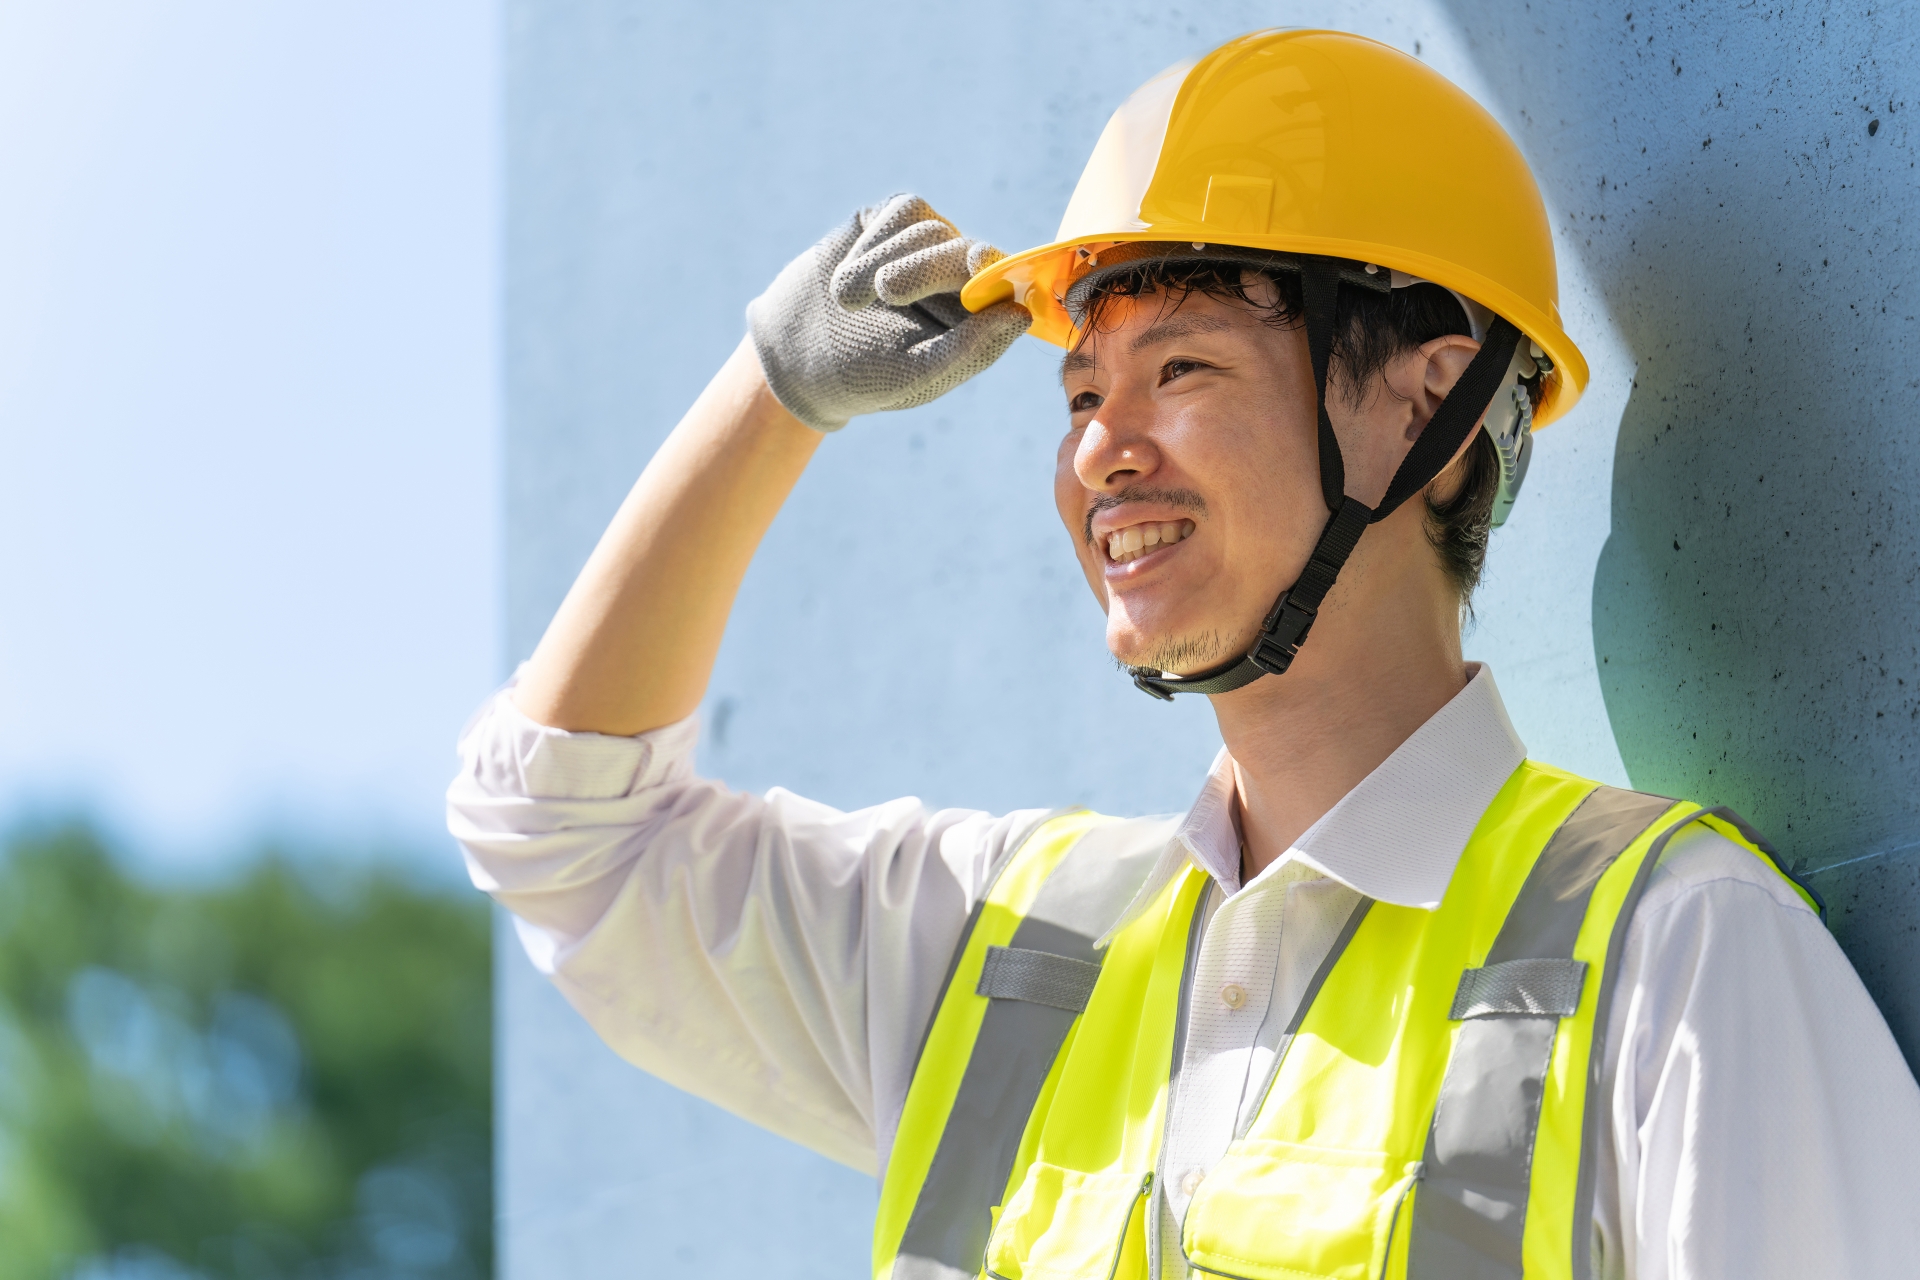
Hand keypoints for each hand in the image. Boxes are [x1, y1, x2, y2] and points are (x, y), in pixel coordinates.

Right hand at [746, 194, 1031, 431]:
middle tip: (886, 292)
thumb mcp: (918, 372)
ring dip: (884, 263)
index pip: (1003, 286)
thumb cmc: (867, 373)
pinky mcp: (895, 221)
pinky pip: (902, 212)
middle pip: (964, 251)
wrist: (798, 353)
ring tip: (848, 300)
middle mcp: (959, 279)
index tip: (975, 263)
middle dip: (925, 269)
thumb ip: (971, 349)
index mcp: (976, 321)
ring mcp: (929, 245)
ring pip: (930, 229)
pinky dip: (873, 243)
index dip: (994, 269)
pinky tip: (848, 275)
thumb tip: (1021, 314)